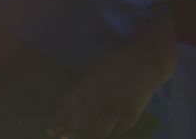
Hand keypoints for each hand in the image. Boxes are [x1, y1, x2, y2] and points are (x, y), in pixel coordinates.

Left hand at [46, 43, 170, 138]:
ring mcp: (116, 111)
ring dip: (89, 132)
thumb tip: (67, 103)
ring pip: (97, 132)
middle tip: (65, 133)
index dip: (58, 120)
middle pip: (79, 124)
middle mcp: (100, 102)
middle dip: (70, 130)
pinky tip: (105, 126)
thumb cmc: (113, 63)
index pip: (66, 109)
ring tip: (87, 129)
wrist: (144, 63)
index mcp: (87, 88)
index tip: (51, 129)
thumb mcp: (91, 70)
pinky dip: (109, 130)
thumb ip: (80, 87)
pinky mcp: (131, 117)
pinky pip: (116, 131)